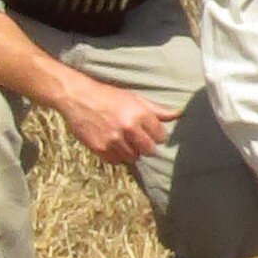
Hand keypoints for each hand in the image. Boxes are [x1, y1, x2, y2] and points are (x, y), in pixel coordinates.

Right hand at [57, 77, 179, 165]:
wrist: (78, 97)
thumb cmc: (109, 96)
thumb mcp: (135, 98)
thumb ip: (157, 110)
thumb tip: (179, 114)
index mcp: (140, 114)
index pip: (161, 137)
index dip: (157, 135)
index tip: (151, 133)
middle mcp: (128, 128)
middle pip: (149, 150)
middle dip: (146, 146)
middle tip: (138, 139)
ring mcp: (114, 140)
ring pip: (133, 158)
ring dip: (131, 152)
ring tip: (123, 140)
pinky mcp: (100, 148)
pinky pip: (116, 161)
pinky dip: (116, 155)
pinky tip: (112, 144)